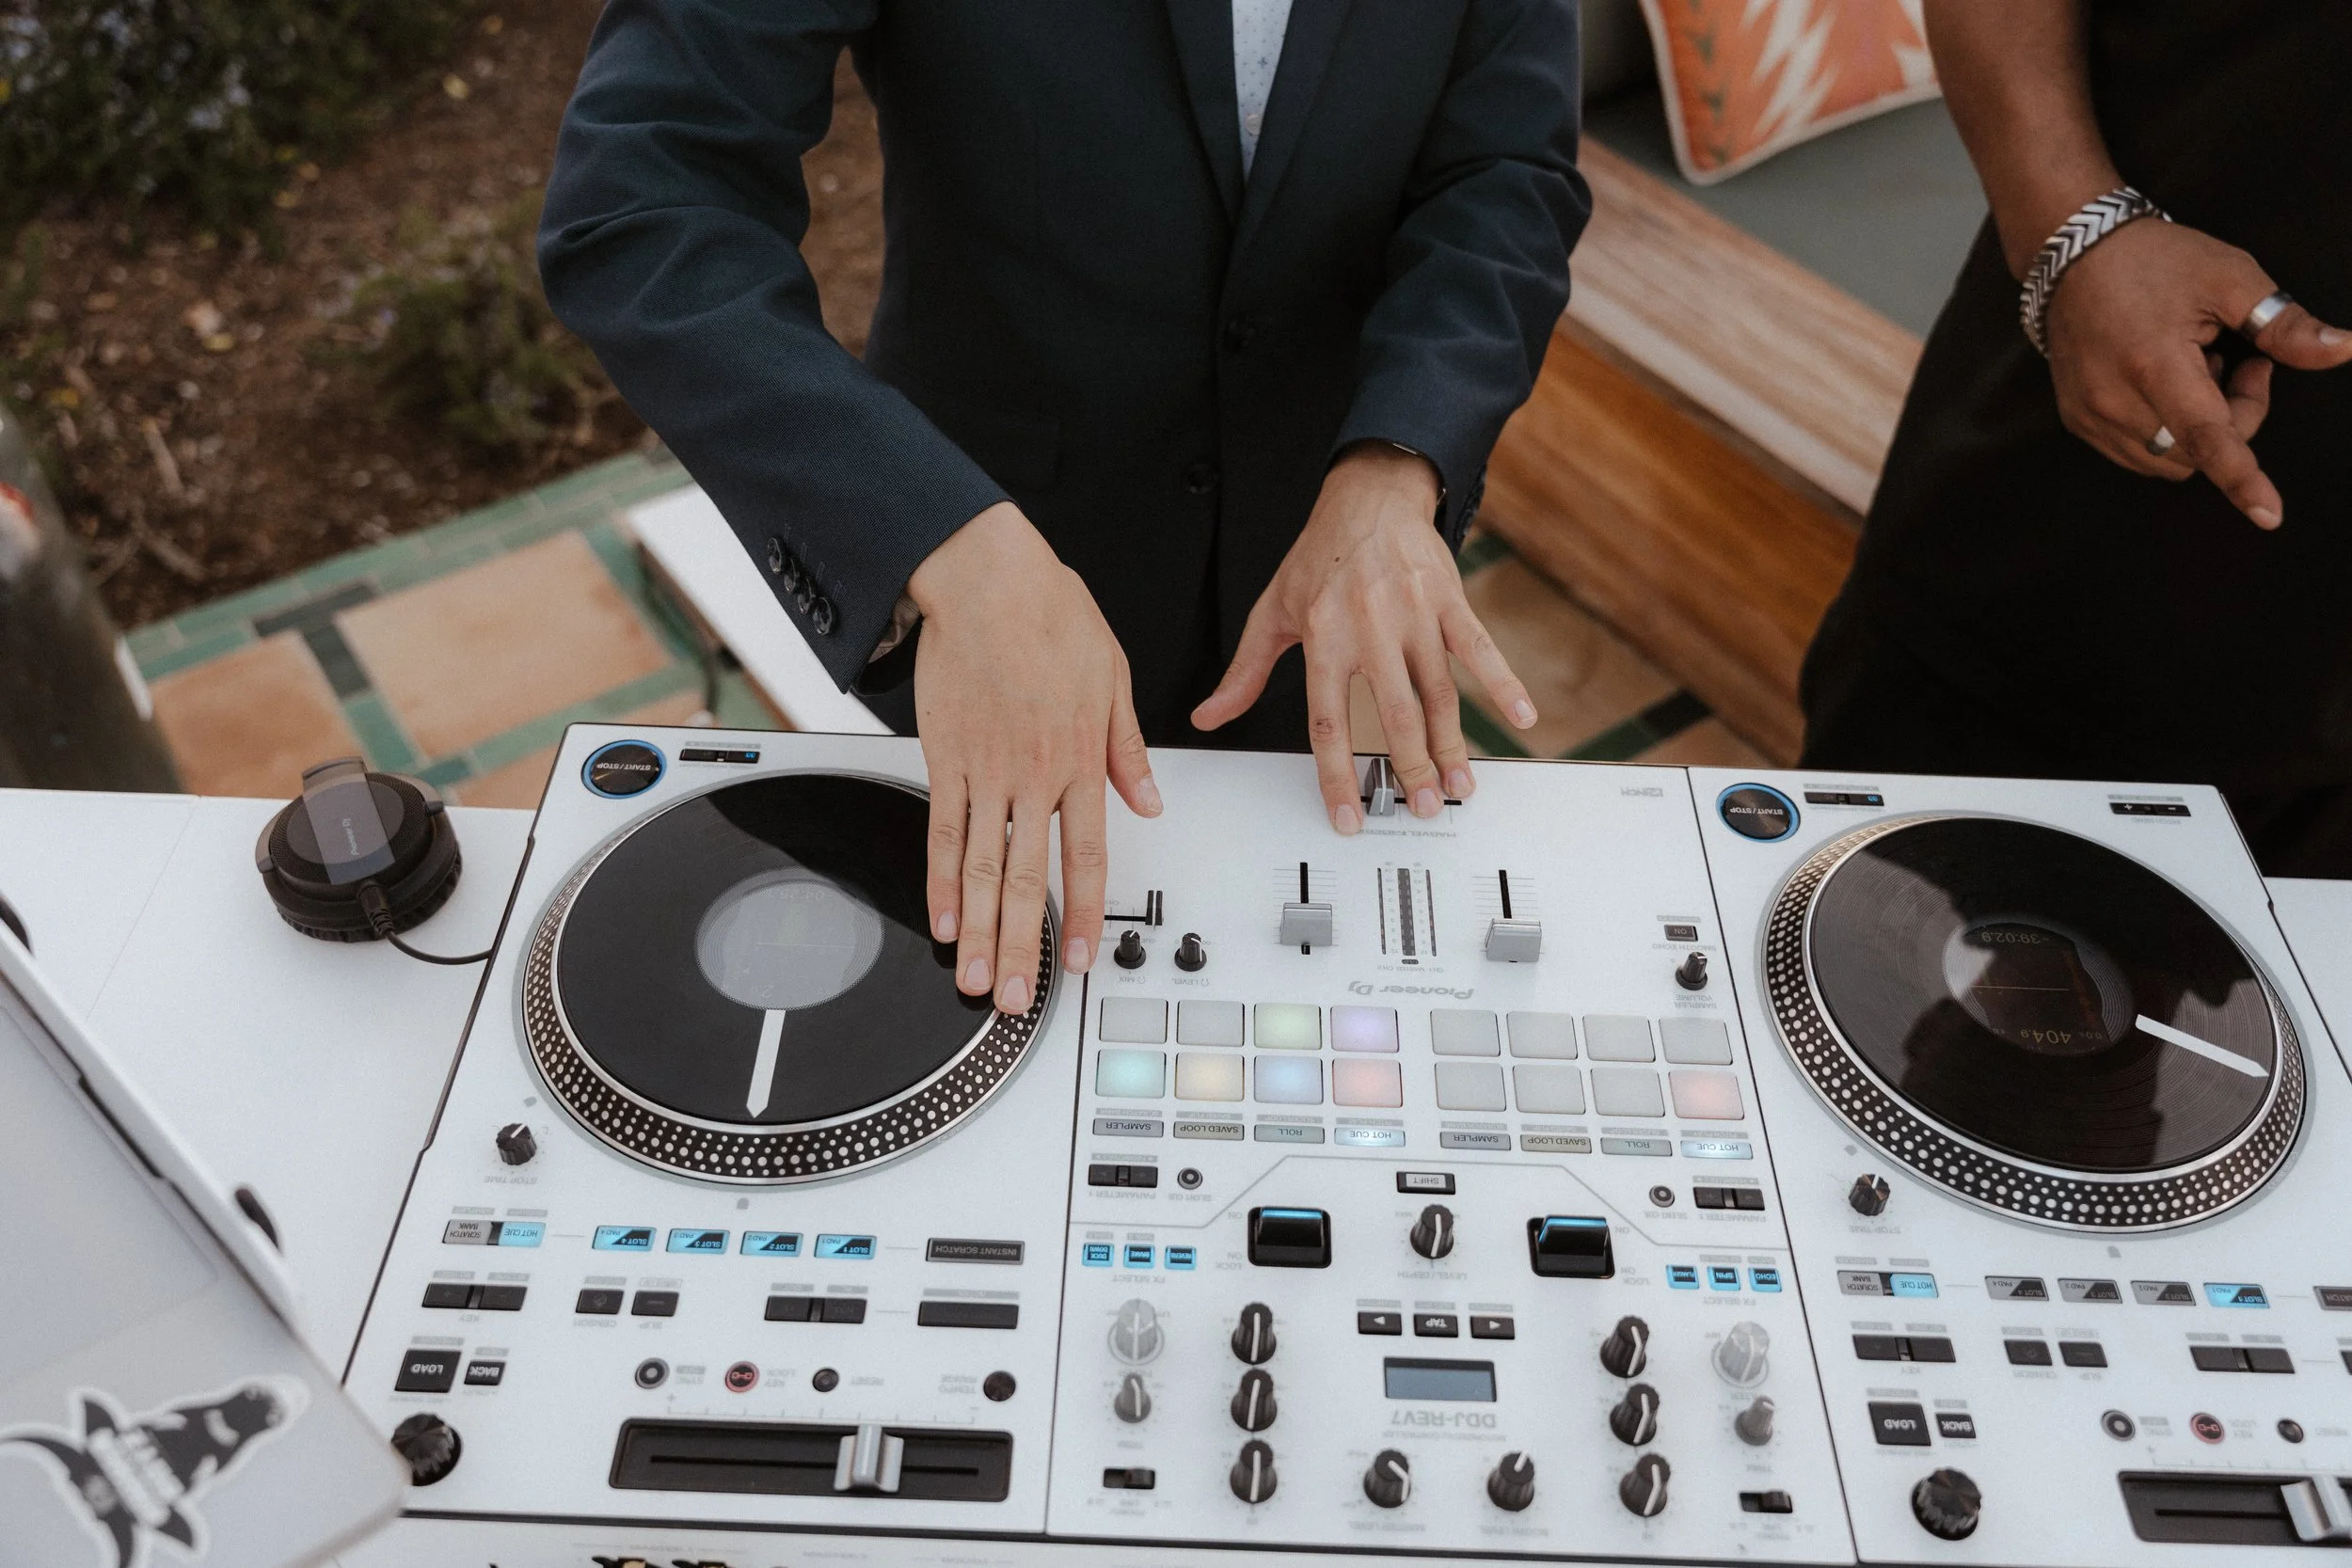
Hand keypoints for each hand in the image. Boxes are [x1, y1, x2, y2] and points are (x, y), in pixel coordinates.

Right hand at [908, 503, 1159, 1011]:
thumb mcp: (1113, 678)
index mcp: (1080, 759)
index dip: (1084, 914)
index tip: (1079, 961)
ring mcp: (985, 769)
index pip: (1086, 855)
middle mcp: (1033, 773)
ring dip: (978, 929)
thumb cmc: (1052, 616)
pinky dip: (940, 877)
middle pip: (1027, 877)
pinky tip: (941, 916)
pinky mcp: (945, 756)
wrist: (987, 578)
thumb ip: (1127, 748)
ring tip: (974, 976)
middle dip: (1022, 945)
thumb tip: (1149, 801)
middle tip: (1016, 996)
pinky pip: (941, 828)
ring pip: (981, 866)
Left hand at [1190, 445, 1536, 831]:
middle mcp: (1369, 626)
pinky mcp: (1448, 600)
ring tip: (1460, 785)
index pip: (1328, 721)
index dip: (1337, 774)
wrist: (1368, 497)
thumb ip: (1246, 671)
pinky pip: (1479, 648)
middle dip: (1411, 768)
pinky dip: (1504, 682)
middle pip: (1395, 713)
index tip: (1348, 814)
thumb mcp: (1272, 612)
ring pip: (1439, 692)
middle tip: (1423, 807)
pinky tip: (1521, 716)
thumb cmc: (1319, 558)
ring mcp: (1414, 613)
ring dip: (1452, 744)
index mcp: (1323, 636)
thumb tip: (1209, 716)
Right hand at [2045, 217, 2351, 526]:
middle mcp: (2115, 399)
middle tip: (2242, 363)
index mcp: (2155, 363)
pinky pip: (2139, 453)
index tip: (2269, 515)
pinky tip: (2165, 382)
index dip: (2241, 477)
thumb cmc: (2155, 261)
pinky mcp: (2079, 420)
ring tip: (2197, 371)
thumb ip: (2285, 324)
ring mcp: (2091, 415)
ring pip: (2170, 460)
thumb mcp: (2229, 277)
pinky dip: (2167, 430)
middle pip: (2197, 453)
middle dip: (2236, 420)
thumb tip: (2346, 349)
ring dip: (2199, 429)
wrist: (2073, 256)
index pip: (2206, 434)